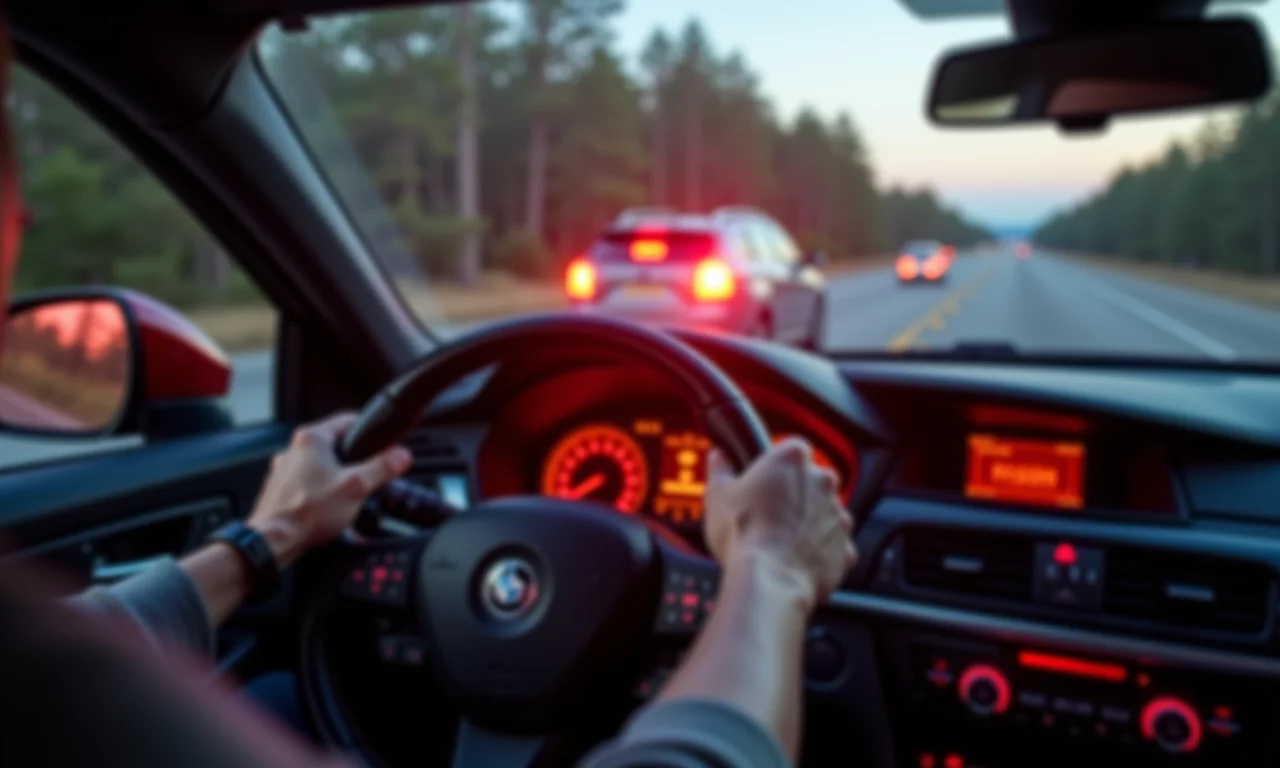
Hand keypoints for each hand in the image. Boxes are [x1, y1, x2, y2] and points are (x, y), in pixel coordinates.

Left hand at [246, 412, 412, 566]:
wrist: (274, 541)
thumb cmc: (307, 512)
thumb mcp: (357, 487)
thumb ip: (382, 468)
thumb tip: (401, 455)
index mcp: (312, 439)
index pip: (347, 420)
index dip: (369, 430)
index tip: (382, 440)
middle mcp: (293, 450)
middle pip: (333, 445)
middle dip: (353, 459)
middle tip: (367, 475)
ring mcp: (283, 470)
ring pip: (319, 465)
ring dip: (335, 477)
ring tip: (347, 496)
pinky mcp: (279, 490)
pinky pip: (306, 483)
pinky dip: (319, 492)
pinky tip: (327, 508)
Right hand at [703, 438, 855, 609]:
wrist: (768, 579)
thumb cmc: (743, 533)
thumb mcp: (717, 494)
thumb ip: (720, 469)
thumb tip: (719, 457)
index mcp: (794, 459)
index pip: (792, 449)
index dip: (778, 466)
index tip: (765, 481)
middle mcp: (823, 482)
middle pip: (813, 481)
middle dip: (796, 494)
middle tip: (770, 513)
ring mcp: (838, 516)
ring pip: (826, 514)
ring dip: (809, 523)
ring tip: (781, 541)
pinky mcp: (846, 549)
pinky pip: (834, 546)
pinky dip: (820, 552)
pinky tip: (797, 559)